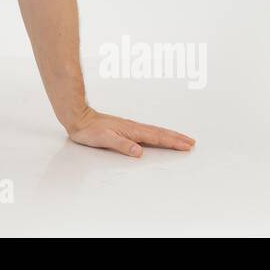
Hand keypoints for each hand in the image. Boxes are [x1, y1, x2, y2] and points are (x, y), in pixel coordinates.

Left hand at [66, 105, 194, 156]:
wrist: (78, 118)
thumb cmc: (89, 130)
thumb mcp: (104, 139)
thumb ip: (121, 145)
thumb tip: (139, 151)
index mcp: (132, 130)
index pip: (157, 137)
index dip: (173, 142)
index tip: (187, 145)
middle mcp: (134, 128)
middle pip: (160, 133)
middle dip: (176, 138)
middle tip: (191, 142)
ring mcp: (130, 127)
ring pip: (155, 131)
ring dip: (170, 135)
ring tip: (181, 139)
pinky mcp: (126, 129)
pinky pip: (148, 132)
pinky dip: (158, 134)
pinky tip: (159, 137)